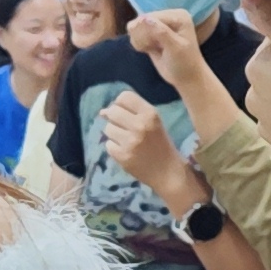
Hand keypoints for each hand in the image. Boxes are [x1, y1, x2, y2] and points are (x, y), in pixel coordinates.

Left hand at [98, 90, 194, 208]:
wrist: (168, 173)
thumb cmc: (161, 145)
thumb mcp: (153, 123)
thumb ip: (131, 113)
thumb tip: (102, 111)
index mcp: (150, 114)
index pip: (124, 96)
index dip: (120, 103)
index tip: (124, 112)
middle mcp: (140, 125)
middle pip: (113, 111)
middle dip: (114, 118)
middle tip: (124, 127)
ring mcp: (130, 141)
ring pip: (107, 128)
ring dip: (114, 134)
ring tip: (127, 141)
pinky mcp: (122, 156)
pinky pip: (108, 145)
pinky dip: (114, 148)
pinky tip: (126, 152)